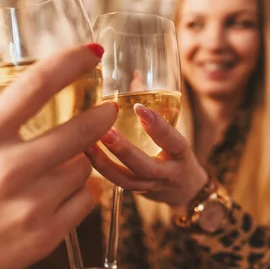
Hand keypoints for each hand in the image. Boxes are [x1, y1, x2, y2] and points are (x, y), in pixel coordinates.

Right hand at [0, 44, 116, 268]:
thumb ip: (2, 130)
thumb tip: (47, 105)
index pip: (35, 86)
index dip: (70, 62)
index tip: (93, 52)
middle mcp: (7, 169)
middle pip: (81, 129)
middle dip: (101, 117)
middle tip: (108, 110)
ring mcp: (30, 205)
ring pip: (85, 167)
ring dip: (79, 164)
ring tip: (54, 174)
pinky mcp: (47, 236)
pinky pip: (87, 199)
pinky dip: (81, 193)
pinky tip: (60, 197)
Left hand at [86, 103, 206, 210]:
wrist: (185, 190)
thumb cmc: (176, 153)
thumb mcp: (174, 132)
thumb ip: (155, 106)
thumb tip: (134, 74)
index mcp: (181, 155)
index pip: (173, 141)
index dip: (158, 126)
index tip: (140, 108)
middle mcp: (168, 174)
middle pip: (146, 167)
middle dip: (125, 150)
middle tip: (105, 132)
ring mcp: (151, 187)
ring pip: (126, 180)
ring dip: (104, 163)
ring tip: (86, 145)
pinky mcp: (135, 193)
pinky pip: (116, 185)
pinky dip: (100, 170)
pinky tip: (84, 154)